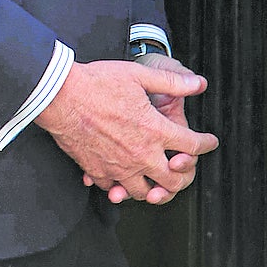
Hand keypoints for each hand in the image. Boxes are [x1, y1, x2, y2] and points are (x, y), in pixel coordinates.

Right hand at [37, 59, 217, 204]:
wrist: (58, 95)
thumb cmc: (95, 83)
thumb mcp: (138, 75)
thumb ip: (171, 82)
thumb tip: (198, 83)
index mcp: (155, 131)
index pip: (192, 146)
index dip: (206, 144)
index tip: (207, 142)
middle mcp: (141, 154)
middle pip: (173, 180)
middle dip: (182, 176)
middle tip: (180, 168)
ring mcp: (119, 166)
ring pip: (144, 192)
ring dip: (151, 187)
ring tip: (150, 180)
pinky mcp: (97, 170)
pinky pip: (113, 188)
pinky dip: (119, 185)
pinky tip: (118, 178)